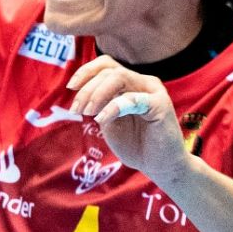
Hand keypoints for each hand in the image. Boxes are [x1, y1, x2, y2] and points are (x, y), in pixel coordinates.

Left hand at [68, 56, 192, 185]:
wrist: (159, 166)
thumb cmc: (135, 145)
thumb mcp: (109, 122)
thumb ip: (98, 105)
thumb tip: (79, 92)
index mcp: (131, 84)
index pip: (106, 65)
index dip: (86, 71)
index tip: (71, 87)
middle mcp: (143, 82)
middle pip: (109, 70)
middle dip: (87, 89)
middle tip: (76, 110)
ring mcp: (153, 91)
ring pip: (119, 77)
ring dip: (97, 93)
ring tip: (88, 112)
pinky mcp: (161, 104)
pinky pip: (133, 98)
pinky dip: (113, 107)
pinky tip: (102, 120)